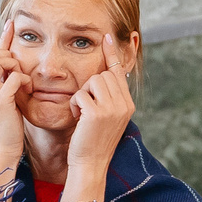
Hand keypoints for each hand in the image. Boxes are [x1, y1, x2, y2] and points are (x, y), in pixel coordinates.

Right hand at [0, 47, 28, 175]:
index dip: (1, 39)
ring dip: (13, 64)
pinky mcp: (0, 101)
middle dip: (5, 53)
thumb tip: (17, 77)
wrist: (2, 153)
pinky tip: (28, 90)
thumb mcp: (6, 106)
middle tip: (19, 68)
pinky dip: (23, 79)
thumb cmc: (8, 133)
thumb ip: (7, 89)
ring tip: (23, 81)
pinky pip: (12, 76)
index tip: (12, 25)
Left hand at [63, 58, 134, 177]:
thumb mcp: (105, 118)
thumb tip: (103, 76)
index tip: (106, 37)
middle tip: (85, 106)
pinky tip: (77, 119)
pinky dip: (74, 105)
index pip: (119, 72)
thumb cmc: (92, 142)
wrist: (90, 164)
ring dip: (82, 95)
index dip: (112, 54)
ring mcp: (112, 108)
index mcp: (128, 104)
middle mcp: (124, 104)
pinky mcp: (97, 113)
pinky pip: (80, 94)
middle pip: (104, 74)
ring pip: (93, 81)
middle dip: (90, 86)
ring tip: (82, 113)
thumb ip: (108, 98)